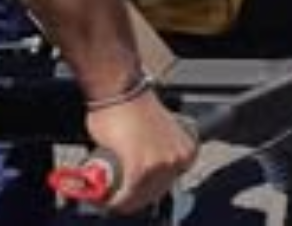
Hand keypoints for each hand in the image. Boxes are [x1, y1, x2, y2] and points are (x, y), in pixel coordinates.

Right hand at [83, 91, 196, 213]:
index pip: (167, 183)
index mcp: (187, 149)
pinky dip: (113, 202)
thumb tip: (145, 168)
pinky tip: (104, 199)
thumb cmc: (133, 105)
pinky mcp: (141, 168)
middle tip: (115, 195)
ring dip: (121, 200)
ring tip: (106, 195)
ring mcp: (161, 164)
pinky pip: (126, 197)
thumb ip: (156, 151)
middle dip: (133, 197)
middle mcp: (179, 158)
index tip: (132, 191)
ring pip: (138, 198)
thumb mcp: (157, 132)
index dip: (146, 190)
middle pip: (154, 193)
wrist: (121, 89)